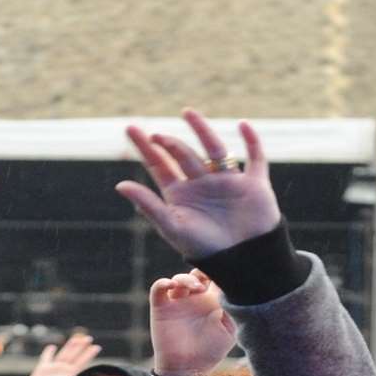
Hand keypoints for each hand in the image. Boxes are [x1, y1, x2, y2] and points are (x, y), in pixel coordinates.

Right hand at [21, 333, 102, 375]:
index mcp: (71, 375)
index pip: (83, 362)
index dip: (89, 354)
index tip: (97, 347)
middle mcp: (64, 371)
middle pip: (74, 356)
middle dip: (81, 347)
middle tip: (89, 338)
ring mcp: (53, 370)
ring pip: (63, 354)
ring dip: (69, 347)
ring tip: (76, 339)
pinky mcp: (42, 369)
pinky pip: (46, 358)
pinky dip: (48, 353)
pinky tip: (52, 347)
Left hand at [116, 109, 281, 258]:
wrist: (243, 262)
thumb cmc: (205, 249)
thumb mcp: (173, 227)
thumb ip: (149, 205)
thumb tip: (119, 185)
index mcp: (181, 195)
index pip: (159, 165)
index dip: (146, 147)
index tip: (131, 128)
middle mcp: (202, 184)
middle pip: (183, 154)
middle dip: (169, 142)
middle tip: (154, 135)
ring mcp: (227, 181)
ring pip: (214, 149)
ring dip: (202, 130)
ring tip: (187, 113)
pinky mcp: (253, 184)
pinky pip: (255, 158)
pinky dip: (252, 141)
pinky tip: (243, 125)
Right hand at [149, 270, 235, 375]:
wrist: (188, 369)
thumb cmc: (211, 352)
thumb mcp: (229, 331)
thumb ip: (231, 311)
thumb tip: (226, 292)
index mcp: (211, 302)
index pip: (214, 278)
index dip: (218, 271)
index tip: (222, 273)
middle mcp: (194, 299)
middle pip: (197, 273)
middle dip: (202, 270)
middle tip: (207, 280)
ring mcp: (177, 302)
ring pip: (179, 278)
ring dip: (186, 278)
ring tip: (195, 288)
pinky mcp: (161, 308)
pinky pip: (158, 288)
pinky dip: (163, 283)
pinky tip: (172, 285)